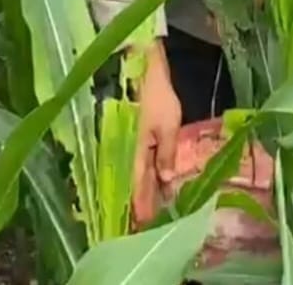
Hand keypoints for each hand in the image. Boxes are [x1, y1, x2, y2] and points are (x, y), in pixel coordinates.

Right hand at [131, 39, 181, 224]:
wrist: (138, 66)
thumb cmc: (155, 94)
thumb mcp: (167, 123)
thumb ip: (165, 152)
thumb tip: (166, 180)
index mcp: (134, 152)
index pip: (138, 188)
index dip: (142, 208)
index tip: (146, 228)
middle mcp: (126, 151)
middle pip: (133, 184)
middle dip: (139, 205)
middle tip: (145, 227)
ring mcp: (125, 142)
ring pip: (132, 174)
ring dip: (139, 191)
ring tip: (146, 211)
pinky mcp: (128, 134)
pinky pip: (134, 161)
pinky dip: (140, 174)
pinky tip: (146, 180)